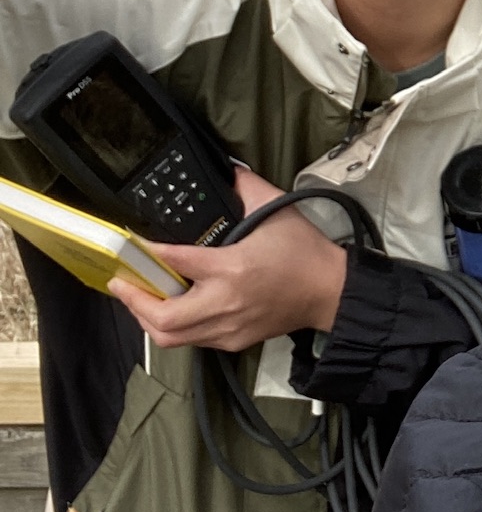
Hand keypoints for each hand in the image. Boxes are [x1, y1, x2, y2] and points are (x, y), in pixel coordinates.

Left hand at [109, 168, 347, 351]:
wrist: (329, 291)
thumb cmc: (304, 253)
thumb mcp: (276, 209)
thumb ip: (246, 187)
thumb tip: (227, 171)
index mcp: (233, 268)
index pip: (178, 262)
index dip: (149, 255)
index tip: (132, 246)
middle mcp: (225, 303)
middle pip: (163, 318)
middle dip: (134, 301)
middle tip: (121, 282)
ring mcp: (228, 327)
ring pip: (170, 337)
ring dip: (147, 318)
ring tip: (137, 297)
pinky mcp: (232, 340)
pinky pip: (190, 340)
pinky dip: (171, 327)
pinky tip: (168, 308)